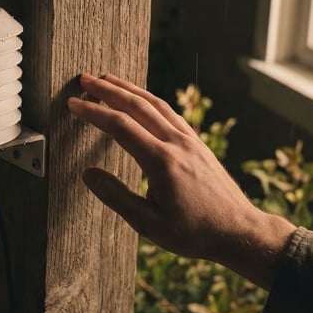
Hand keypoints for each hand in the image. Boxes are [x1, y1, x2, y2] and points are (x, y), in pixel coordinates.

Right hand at [67, 73, 295, 289]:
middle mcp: (177, 144)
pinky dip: (150, 100)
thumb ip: (116, 197)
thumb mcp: (148, 224)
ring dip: (129, 89)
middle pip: (137, 105)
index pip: (120, 126)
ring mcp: (190, 141)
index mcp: (161, 162)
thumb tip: (87, 174)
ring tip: (109, 79)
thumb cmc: (194, 233)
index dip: (93, 113)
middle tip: (84, 80)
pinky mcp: (198, 144)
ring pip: (155, 104)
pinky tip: (142, 100)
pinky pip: (170, 112)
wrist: (239, 231)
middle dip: (108, 90)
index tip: (72, 104)